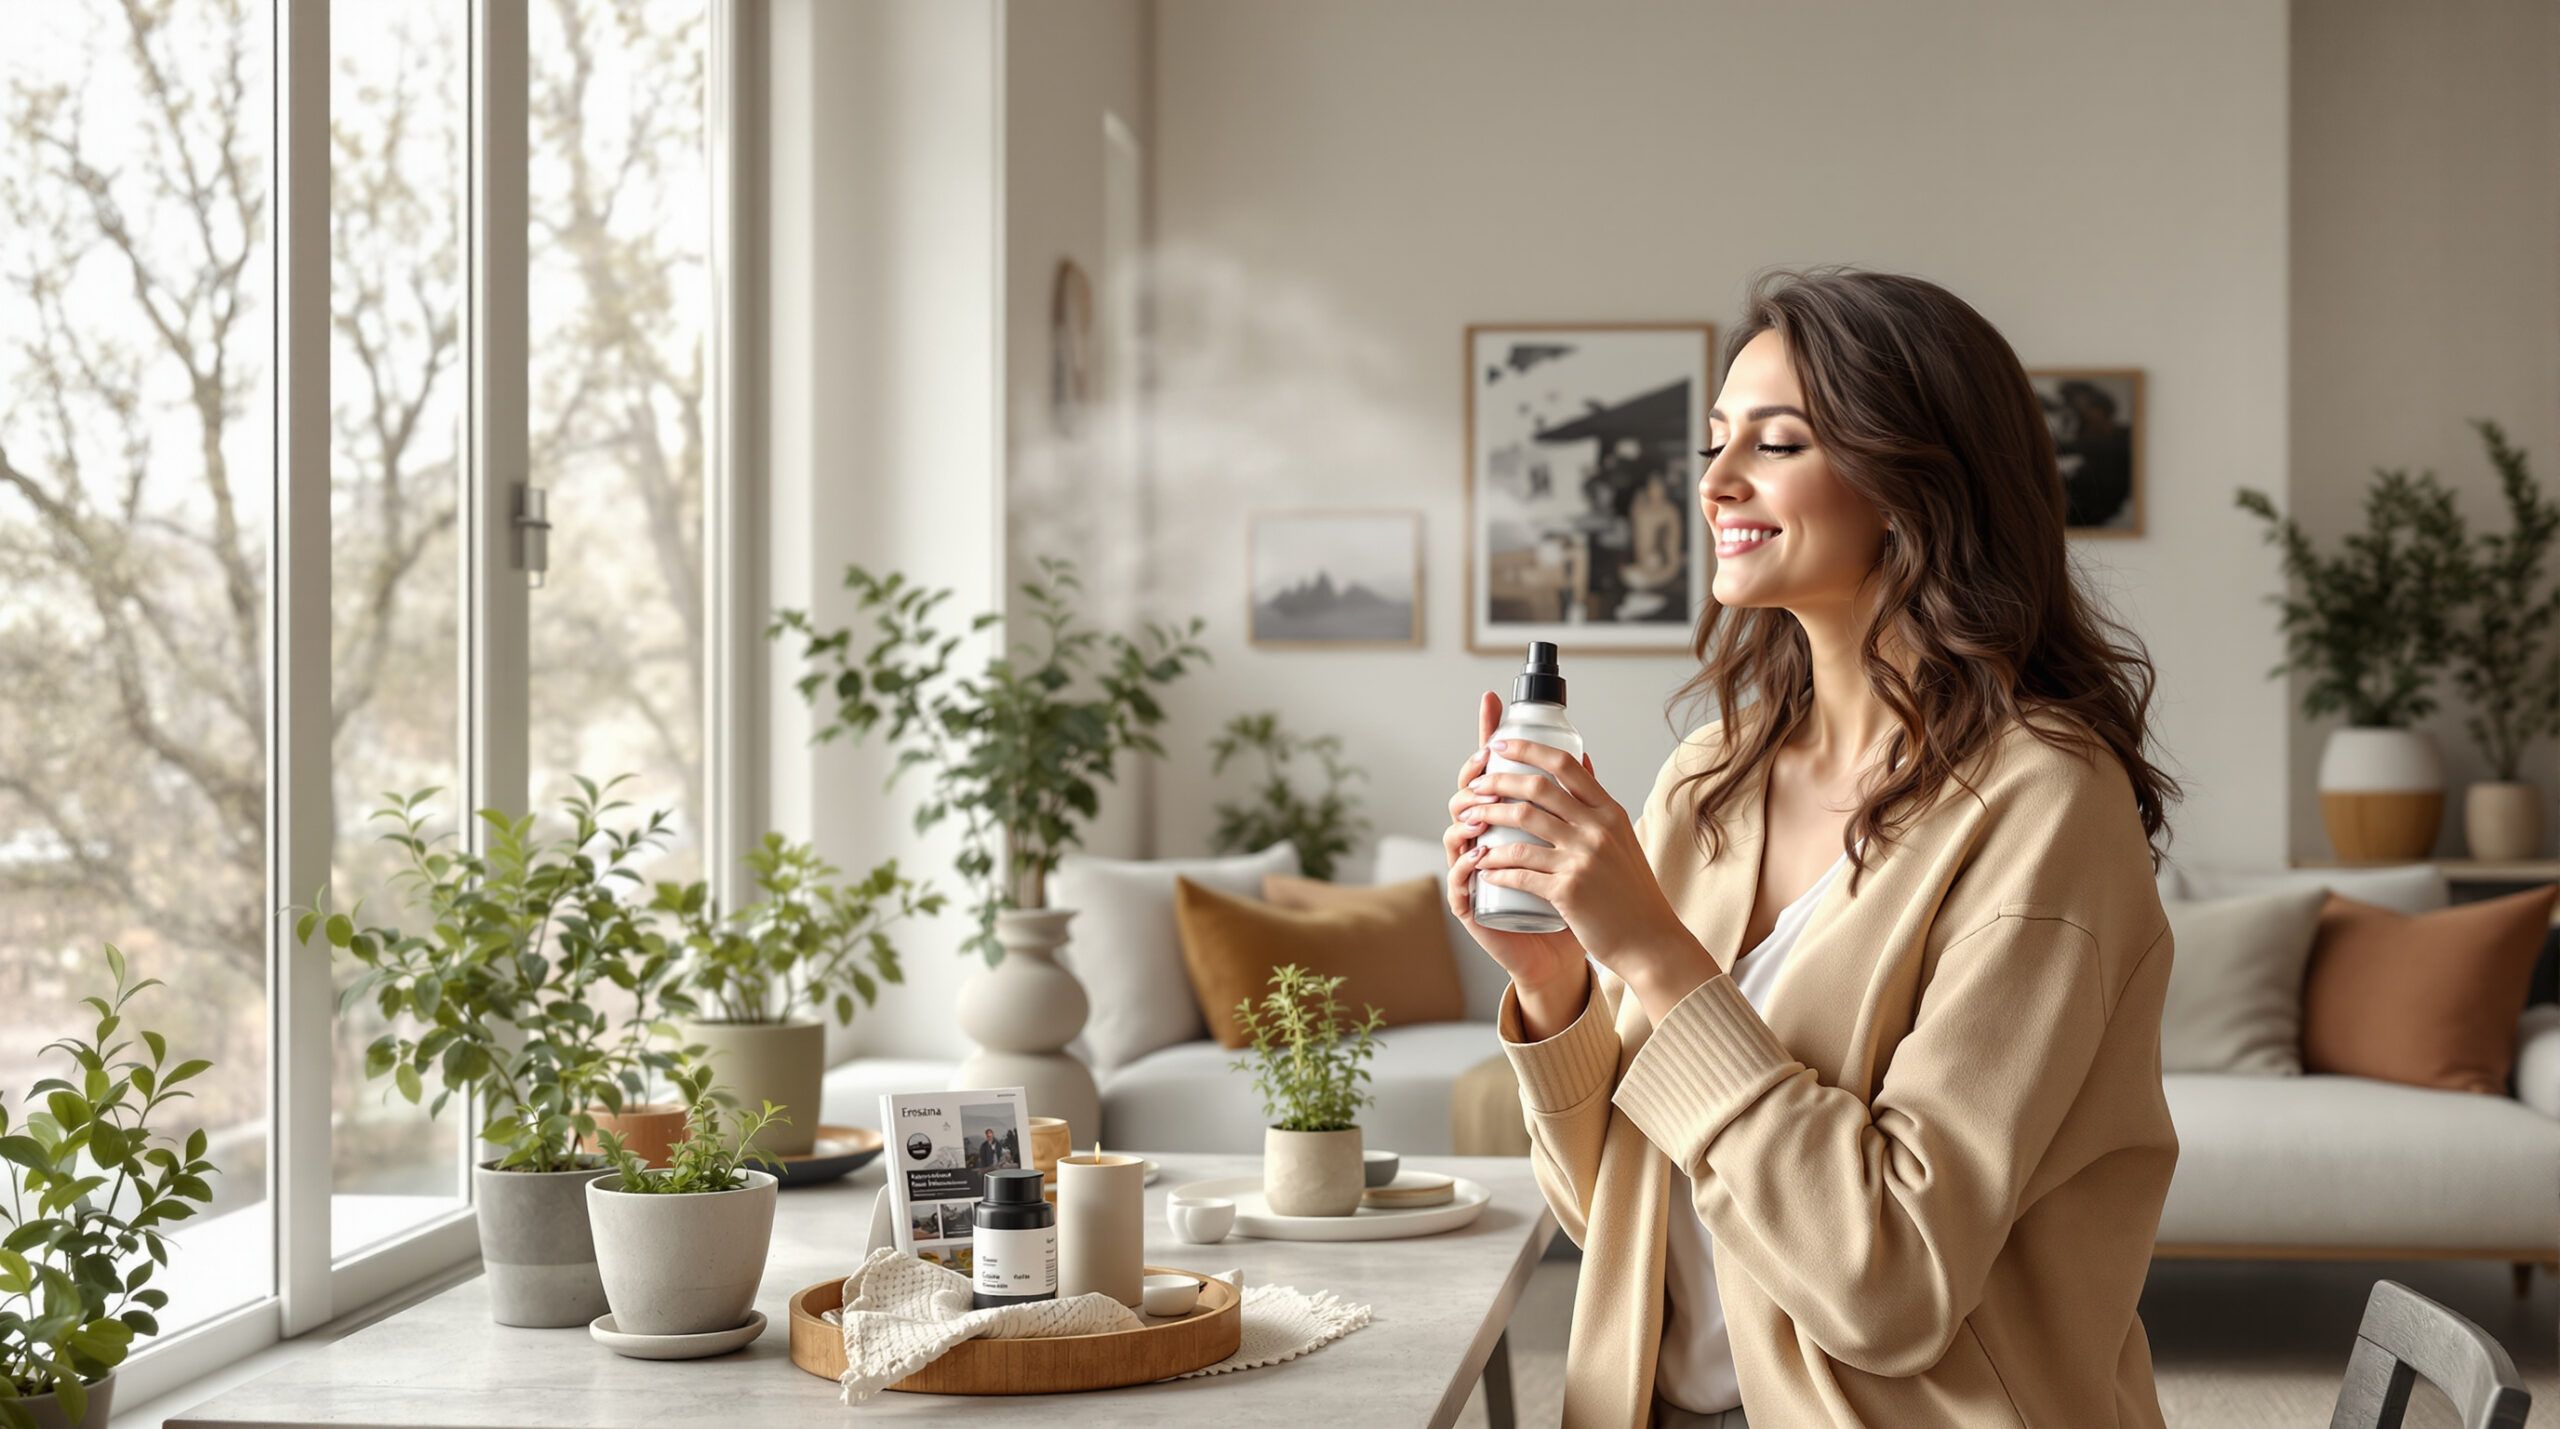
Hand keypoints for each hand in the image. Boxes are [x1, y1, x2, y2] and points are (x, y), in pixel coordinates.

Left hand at [1457, 708, 1716, 1020]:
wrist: (1650, 940)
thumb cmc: (1632, 893)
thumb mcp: (1623, 839)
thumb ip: (1598, 807)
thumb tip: (1581, 762)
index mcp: (1610, 812)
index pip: (1565, 764)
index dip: (1527, 749)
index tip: (1499, 744)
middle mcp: (1597, 828)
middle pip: (1536, 787)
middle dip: (1497, 781)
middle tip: (1475, 786)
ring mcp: (1582, 858)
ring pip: (1521, 823)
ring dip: (1488, 818)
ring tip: (1470, 823)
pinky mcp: (1567, 889)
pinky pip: (1520, 868)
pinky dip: (1495, 865)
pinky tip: (1481, 865)